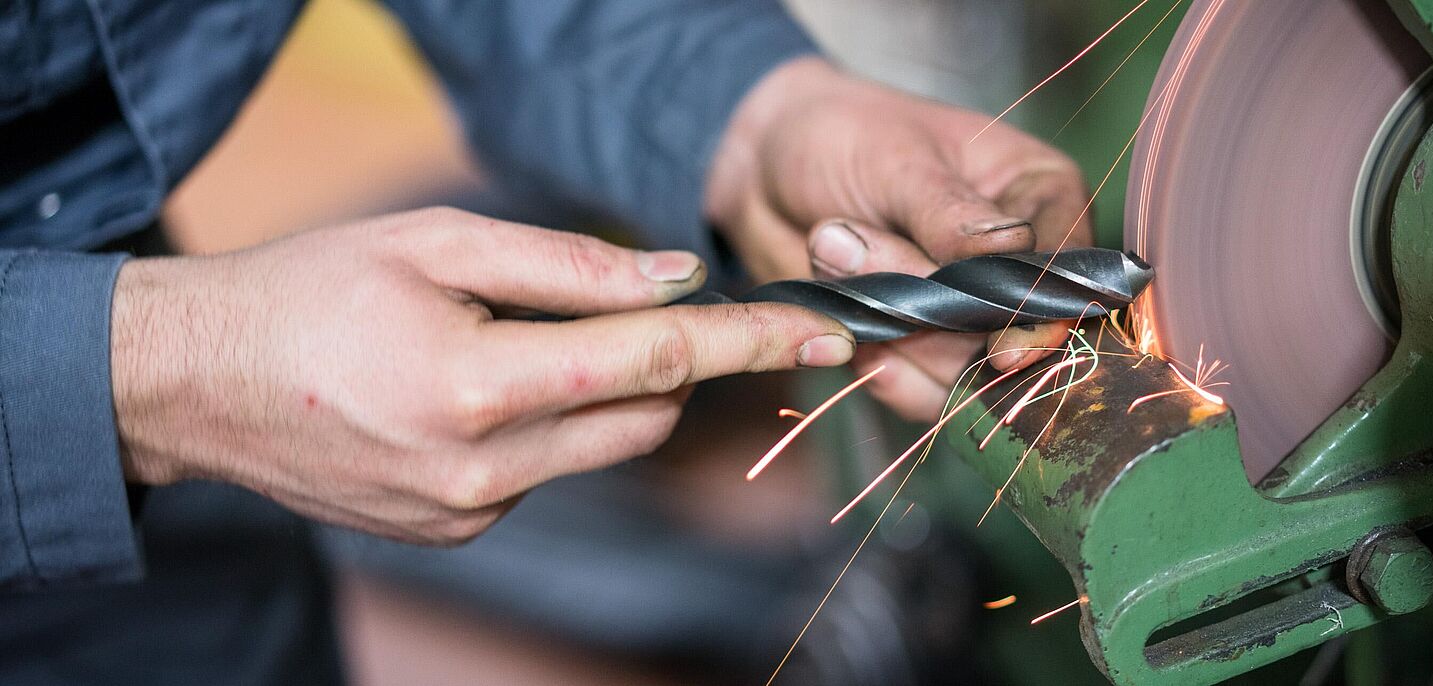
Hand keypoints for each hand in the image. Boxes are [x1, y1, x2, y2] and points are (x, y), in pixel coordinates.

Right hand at [110, 207, 853, 543]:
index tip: (821, 330)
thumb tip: (675, 282)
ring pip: (601, 448)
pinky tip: (472, 392)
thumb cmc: (312, 291)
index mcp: (474, 386)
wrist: (199, 384)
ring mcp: (469, 512)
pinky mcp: (457, 530)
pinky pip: (546, 473)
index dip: (747, 342)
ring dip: (603, 393)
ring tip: (515, 342)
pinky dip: (546, 426)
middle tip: (644, 311)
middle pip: (645, 417)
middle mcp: (480, 470)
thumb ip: (567, 265)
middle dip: (672, 365)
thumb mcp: (435, 243)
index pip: (652, 363)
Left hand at [706, 57, 1091, 420]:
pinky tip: (846, 322)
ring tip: (829, 248)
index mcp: (1041, 194)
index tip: (1004, 348)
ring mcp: (972, 315)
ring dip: (892, 331)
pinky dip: (880, 369)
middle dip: (932, 316)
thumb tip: (1011, 249)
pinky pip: (922, 395)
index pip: (1066, 270)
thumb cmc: (843, 136)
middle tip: (844, 242)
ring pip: (964, 372)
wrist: (766, 168)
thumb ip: (950, 214)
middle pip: (1014, 335)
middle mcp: (1021, 263)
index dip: (1040, 316)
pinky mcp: (925, 353)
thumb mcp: (896, 159)